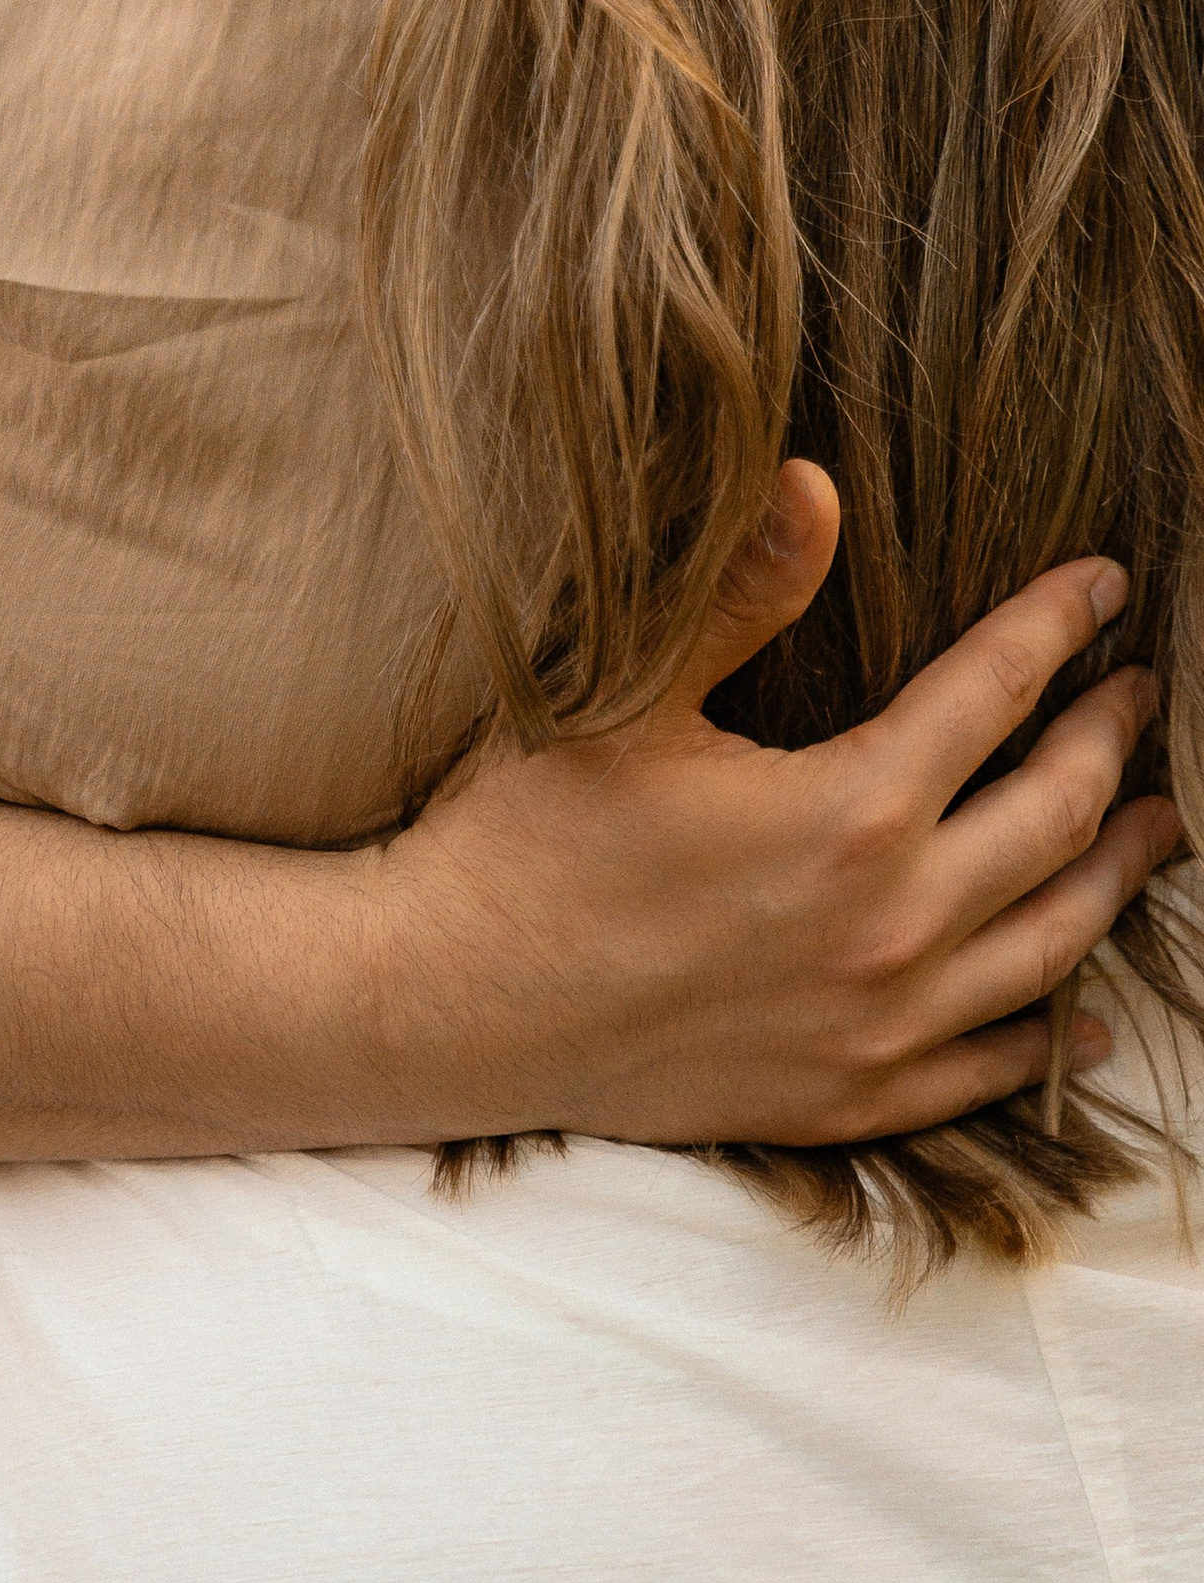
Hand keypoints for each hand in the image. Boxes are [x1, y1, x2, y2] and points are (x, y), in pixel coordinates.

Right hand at [381, 466, 1179, 1148]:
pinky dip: (1048, 1036)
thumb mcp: (626, 695)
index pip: (995, 696)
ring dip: (1112, 878)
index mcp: (849, 812)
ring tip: (1149, 830)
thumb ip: (739, 591)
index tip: (1101, 585)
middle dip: (1110, 748)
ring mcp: (877, 1027)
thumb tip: (815, 483)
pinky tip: (1080, 1015)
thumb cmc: (525, 839)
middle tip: (1141, 695)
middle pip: (1053, 823)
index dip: (1057, 628)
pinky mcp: (844, 1099)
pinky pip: (985, 1071)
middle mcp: (891, 927)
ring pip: (1048, 948)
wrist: (449, 1002)